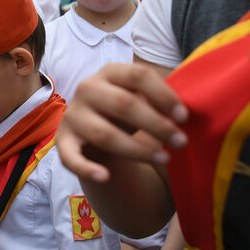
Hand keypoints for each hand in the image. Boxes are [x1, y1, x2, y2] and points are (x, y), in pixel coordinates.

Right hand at [56, 63, 187, 183]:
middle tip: (181, 142)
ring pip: (105, 133)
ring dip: (137, 150)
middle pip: (124, 104)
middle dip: (156, 124)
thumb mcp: (139, 98)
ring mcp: (73, 115)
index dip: (163, 95)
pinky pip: (71, 157)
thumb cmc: (124, 111)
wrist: (90, 128)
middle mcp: (87, 88)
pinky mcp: (63, 141)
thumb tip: (186, 114)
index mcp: (110, 72)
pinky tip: (106, 177)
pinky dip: (87, 169)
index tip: (184, 117)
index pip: (138, 75)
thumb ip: (159, 101)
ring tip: (165, 159)